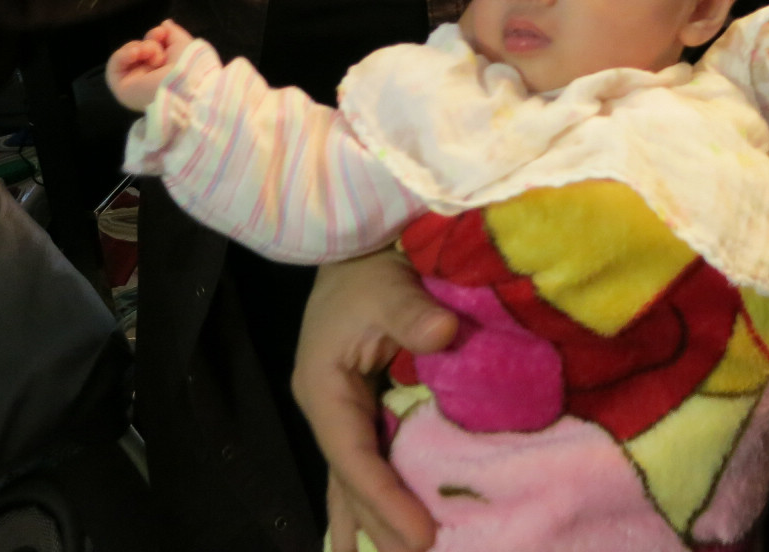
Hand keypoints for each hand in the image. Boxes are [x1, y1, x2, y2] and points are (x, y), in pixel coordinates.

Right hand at [105, 19, 192, 111]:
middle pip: (141, 50)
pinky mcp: (121, 88)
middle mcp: (150, 77)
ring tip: (151, 53)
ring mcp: (135, 83)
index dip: (157, 36)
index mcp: (166, 70)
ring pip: (129, 55)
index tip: (163, 32)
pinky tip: (136, 53)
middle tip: (158, 40)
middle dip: (150, 42)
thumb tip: (165, 24)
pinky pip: (115, 64)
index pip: (154, 49)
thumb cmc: (188, 67)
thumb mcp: (184, 44)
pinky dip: (123, 54)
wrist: (182, 87)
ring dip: (141, 48)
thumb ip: (173, 33)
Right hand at [293, 250, 457, 551]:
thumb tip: (445, 333)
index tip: (421, 533)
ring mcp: (339, 410)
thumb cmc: (369, 266)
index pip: (354, 456)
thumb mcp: (387, 284)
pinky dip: (371, 495)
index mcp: (324, 388)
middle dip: (381, 521)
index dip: (385, 496)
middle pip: (352, 478)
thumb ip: (412, 312)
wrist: (354, 246)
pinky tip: (366, 530)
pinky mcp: (357, 406)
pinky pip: (364, 460)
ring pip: (353, 477)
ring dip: (372, 518)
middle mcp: (327, 408)